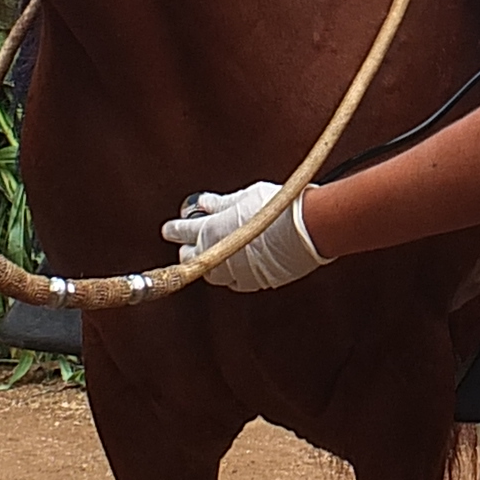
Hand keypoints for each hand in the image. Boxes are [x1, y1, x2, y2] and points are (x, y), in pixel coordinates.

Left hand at [159, 181, 331, 290]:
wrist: (309, 228)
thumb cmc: (280, 208)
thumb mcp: (245, 196)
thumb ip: (221, 203)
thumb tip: (205, 204)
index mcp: (210, 231)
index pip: (180, 231)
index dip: (174, 229)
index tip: (170, 229)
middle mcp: (217, 256)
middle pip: (189, 256)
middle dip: (188, 247)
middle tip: (192, 239)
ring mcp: (235, 273)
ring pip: (210, 273)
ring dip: (210, 261)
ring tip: (219, 250)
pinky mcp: (254, 282)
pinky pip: (235, 280)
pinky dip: (233, 271)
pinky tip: (240, 261)